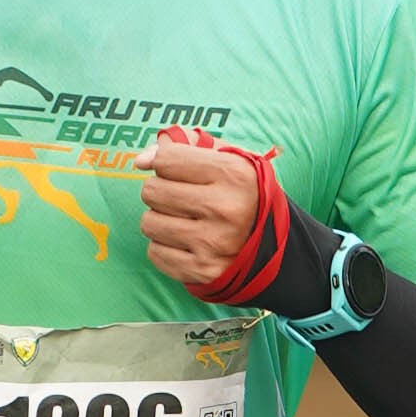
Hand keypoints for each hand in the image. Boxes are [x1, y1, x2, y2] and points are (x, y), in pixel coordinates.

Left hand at [142, 129, 277, 297]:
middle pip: (151, 191)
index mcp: (233, 174)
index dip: (163, 162)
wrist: (273, 244)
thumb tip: (142, 160)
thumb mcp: (227, 158)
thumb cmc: (239, 193)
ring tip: (182, 219)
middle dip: (160, 191)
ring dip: (160, 220)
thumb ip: (185, 145)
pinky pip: (154, 253)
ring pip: (148, 223)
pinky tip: (185, 242)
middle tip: (180, 197)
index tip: (171, 168)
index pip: (166, 159)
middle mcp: (225, 208)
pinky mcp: (204, 271)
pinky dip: (164, 247)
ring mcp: (214, 243)